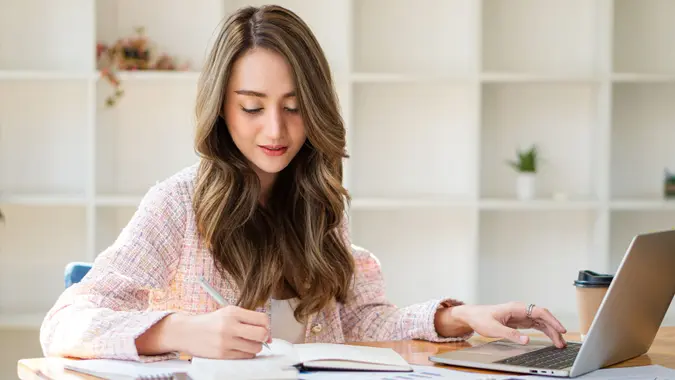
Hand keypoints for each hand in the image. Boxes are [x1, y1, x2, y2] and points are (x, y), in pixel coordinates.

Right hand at [182, 305, 272, 358]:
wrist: (186, 332)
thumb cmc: (209, 322)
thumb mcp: (227, 312)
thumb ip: (247, 319)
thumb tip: (267, 332)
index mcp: (233, 312)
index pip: (262, 318)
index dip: (267, 325)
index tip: (265, 328)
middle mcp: (230, 326)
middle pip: (262, 334)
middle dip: (264, 337)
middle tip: (260, 338)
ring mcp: (226, 341)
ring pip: (255, 347)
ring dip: (255, 347)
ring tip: (247, 343)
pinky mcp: (222, 354)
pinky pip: (245, 356)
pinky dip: (246, 353)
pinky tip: (239, 348)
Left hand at [438, 302, 566, 347]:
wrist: (472, 316)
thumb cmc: (481, 319)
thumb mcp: (494, 329)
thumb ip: (511, 334)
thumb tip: (526, 340)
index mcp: (516, 308)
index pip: (539, 311)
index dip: (552, 320)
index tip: (561, 329)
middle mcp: (521, 309)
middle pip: (543, 317)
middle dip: (554, 329)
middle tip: (562, 342)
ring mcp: (521, 315)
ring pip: (542, 322)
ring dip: (551, 331)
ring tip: (559, 343)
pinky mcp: (520, 321)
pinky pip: (536, 325)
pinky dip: (545, 331)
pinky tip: (551, 338)